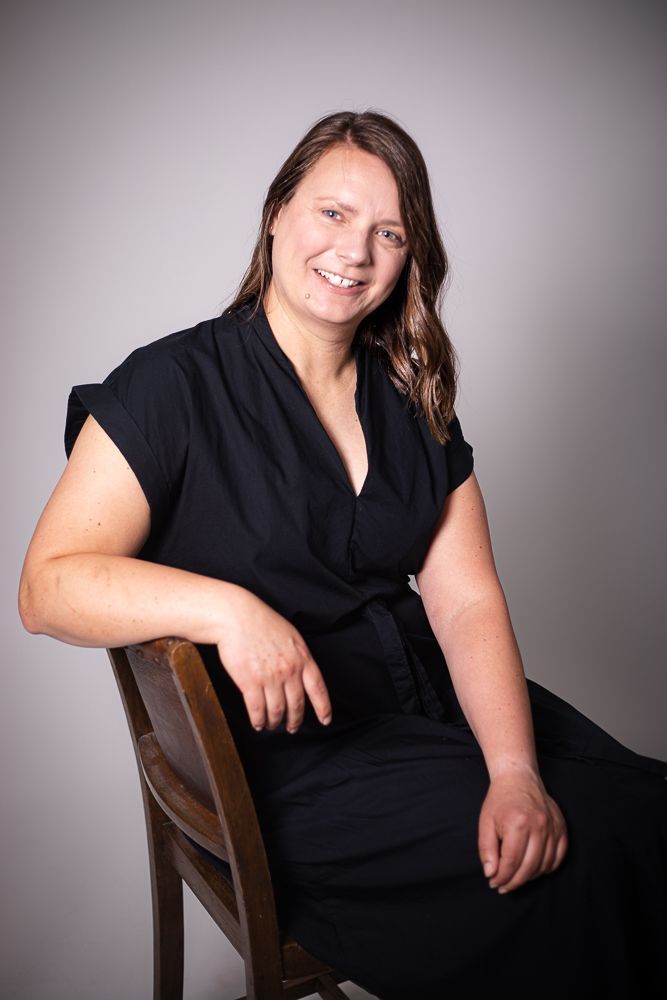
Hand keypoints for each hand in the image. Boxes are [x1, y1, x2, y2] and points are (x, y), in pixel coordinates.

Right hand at [215, 588, 332, 733]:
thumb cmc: (261, 622)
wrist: (237, 617)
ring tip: (272, 725)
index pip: (318, 688)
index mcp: (302, 657)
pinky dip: (258, 720)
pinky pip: (257, 709)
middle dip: (295, 720)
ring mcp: (270, 677)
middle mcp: (289, 670)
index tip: (325, 720)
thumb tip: (301, 674)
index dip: (323, 707)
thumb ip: (298, 656)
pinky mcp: (250, 682)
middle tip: (292, 728)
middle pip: (296, 704)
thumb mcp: (290, 636)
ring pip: (277, 710)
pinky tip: (258, 722)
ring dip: (275, 722)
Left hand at [478, 769, 567, 893]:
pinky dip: (547, 867)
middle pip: (529, 868)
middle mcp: (539, 826)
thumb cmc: (500, 801)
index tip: (493, 883)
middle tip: (503, 886)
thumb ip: (486, 849)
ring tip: (516, 878)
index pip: (511, 862)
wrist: (519, 778)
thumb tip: (491, 873)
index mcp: (518, 823)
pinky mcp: (561, 827)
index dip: (501, 877)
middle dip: (514, 882)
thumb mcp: (485, 822)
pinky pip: (558, 856)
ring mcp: (553, 827)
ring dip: (530, 877)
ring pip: (544, 865)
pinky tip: (534, 869)